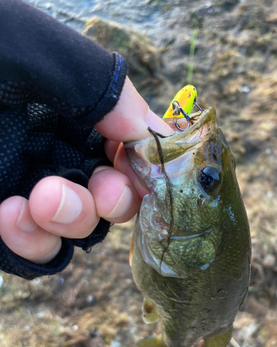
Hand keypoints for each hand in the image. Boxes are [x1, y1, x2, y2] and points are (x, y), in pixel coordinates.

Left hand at [0, 78, 171, 264]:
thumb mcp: (40, 58)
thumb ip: (100, 87)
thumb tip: (153, 132)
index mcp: (74, 108)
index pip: (132, 143)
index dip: (149, 161)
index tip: (154, 171)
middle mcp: (59, 151)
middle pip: (115, 192)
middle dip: (118, 198)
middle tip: (105, 196)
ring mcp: (34, 190)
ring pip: (82, 227)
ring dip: (76, 220)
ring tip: (43, 203)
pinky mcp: (7, 222)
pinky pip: (39, 251)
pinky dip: (34, 244)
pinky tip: (11, 216)